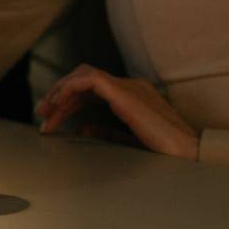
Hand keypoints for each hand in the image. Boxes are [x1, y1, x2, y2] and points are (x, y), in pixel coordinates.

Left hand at [35, 64, 198, 159]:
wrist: (186, 152)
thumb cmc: (164, 151)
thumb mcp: (127, 140)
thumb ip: (105, 131)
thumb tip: (82, 129)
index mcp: (131, 95)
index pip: (91, 88)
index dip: (68, 102)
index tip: (50, 120)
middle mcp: (129, 85)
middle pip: (84, 79)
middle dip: (59, 95)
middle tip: (41, 115)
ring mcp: (128, 86)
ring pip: (83, 75)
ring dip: (61, 91)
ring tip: (45, 110)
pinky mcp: (124, 93)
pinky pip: (89, 80)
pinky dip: (70, 88)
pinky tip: (58, 104)